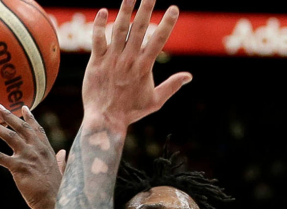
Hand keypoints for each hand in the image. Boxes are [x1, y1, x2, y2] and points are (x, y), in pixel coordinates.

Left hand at [0, 104, 66, 208]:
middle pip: (21, 127)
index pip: (37, 129)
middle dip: (9, 115)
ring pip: (8, 136)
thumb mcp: (61, 170)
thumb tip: (63, 153)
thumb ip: (61, 160)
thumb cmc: (58, 190)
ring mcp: (27, 156)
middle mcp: (37, 148)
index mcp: (46, 150)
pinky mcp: (18, 166)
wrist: (56, 200)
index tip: (24, 107)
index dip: (30, 118)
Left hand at [81, 0, 190, 129]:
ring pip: (119, 29)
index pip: (158, 40)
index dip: (167, 23)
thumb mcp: (156, 101)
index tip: (174, 8)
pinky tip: (103, 11)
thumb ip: (172, 86)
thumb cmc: (131, 112)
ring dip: (125, 9)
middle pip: (139, 28)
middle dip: (146, 8)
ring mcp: (112, 59)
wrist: (104, 120)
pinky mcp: (96, 61)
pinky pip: (97, 39)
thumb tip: (189, 76)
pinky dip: (99, 25)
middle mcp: (128, 59)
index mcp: (144, 67)